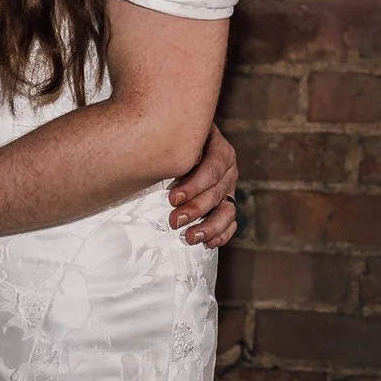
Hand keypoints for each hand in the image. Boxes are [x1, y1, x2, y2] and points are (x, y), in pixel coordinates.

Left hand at [168, 122, 238, 248]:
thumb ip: (171, 147)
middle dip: (195, 209)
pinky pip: (230, 222)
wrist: (180, 143)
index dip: (194, 185)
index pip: (212, 168)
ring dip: (210, 227)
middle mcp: (228, 170)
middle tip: (173, 221)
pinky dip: (221, 234)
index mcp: (219, 150)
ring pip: (227, 210)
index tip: (172, 198)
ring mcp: (228, 188)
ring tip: (189, 237)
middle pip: (216, 192)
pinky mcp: (226, 204)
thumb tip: (149, 161)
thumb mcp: (174, 137)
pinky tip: (208, 243)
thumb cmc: (172, 139)